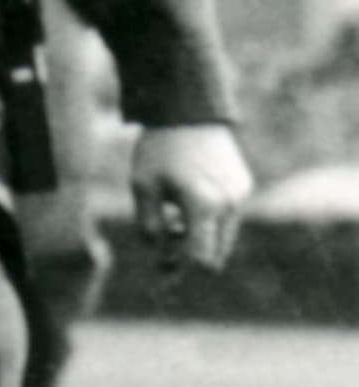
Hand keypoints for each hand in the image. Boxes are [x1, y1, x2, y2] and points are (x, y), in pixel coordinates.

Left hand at [128, 122, 254, 272]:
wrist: (188, 112)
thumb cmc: (158, 151)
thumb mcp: (142, 189)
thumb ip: (151, 228)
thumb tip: (161, 259)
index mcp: (204, 206)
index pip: (201, 260)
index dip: (180, 271)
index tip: (160, 274)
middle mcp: (230, 205)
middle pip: (215, 255)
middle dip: (189, 260)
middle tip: (162, 256)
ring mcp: (241, 196)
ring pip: (223, 239)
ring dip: (199, 240)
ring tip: (171, 223)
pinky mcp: (244, 186)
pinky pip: (228, 219)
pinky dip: (209, 223)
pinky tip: (185, 206)